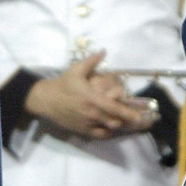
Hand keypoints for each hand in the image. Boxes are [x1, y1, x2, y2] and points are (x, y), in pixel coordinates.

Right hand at [23, 52, 150, 138]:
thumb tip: (104, 51)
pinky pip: (99, 135)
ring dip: (118, 125)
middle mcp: (91, 113)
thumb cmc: (63, 84)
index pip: (115, 108)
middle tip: (135, 116)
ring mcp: (87, 123)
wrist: (46, 100)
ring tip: (126, 121)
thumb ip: (92, 60)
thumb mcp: (76, 69)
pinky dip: (108, 132)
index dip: (128, 113)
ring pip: (108, 128)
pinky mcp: (82, 130)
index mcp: (92, 98)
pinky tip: (112, 128)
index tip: (139, 116)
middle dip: (126, 120)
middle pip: (115, 120)